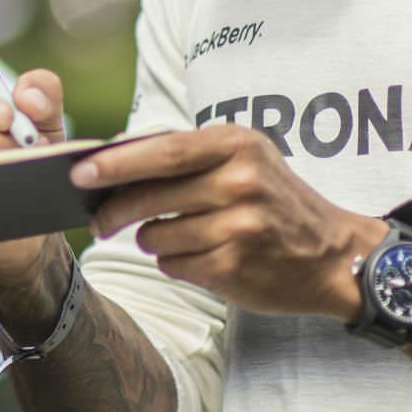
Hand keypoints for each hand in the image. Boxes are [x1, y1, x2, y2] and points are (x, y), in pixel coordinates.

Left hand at [72, 124, 380, 319]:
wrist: (333, 256)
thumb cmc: (274, 201)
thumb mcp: (244, 159)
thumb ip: (186, 155)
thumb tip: (111, 157)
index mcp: (237, 144)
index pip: (161, 151)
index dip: (114, 164)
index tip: (78, 173)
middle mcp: (240, 182)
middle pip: (149, 196)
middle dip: (113, 210)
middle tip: (97, 220)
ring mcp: (239, 226)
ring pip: (155, 234)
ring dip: (151, 239)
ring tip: (172, 235)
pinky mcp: (234, 267)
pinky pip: (172, 264)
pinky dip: (173, 262)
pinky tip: (197, 256)